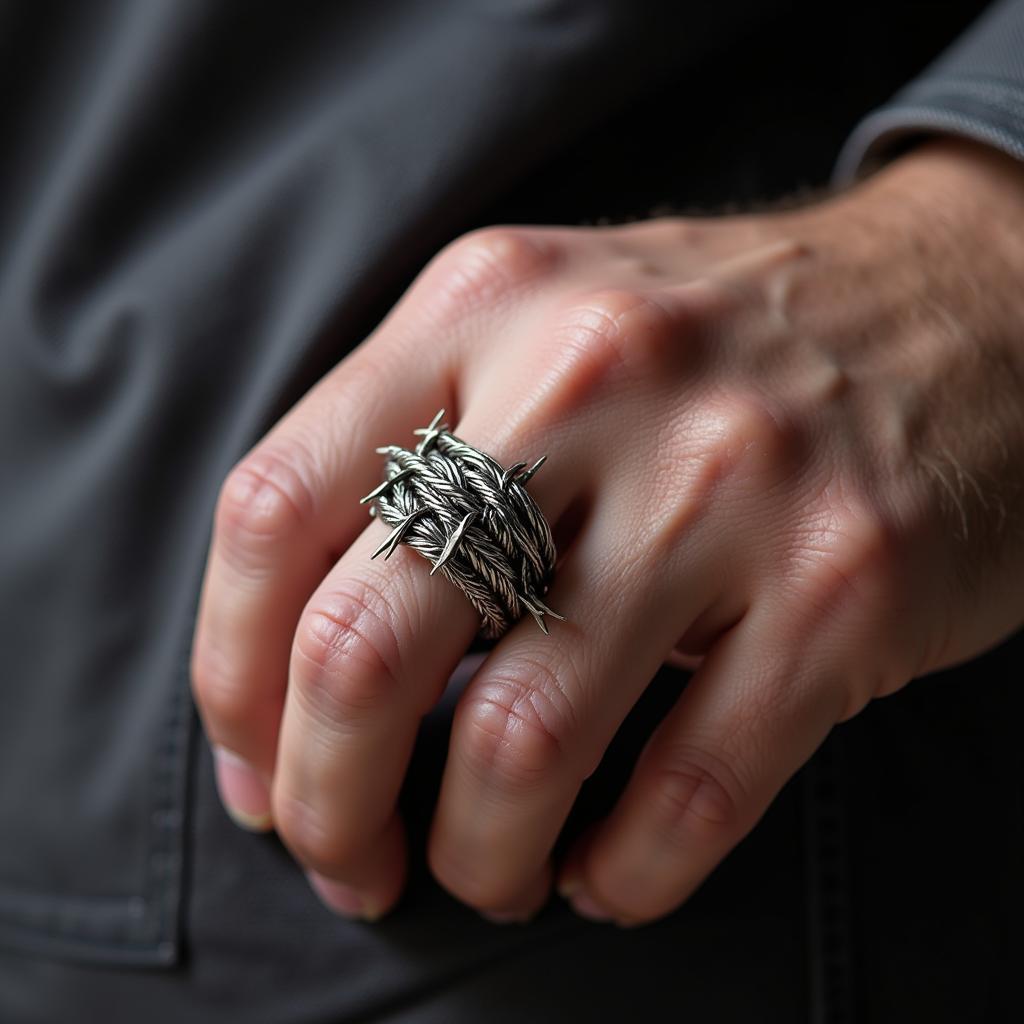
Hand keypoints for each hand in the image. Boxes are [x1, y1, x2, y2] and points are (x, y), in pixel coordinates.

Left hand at [190, 137, 1023, 924]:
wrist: (958, 300)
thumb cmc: (711, 343)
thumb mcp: (536, 328)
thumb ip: (408, 457)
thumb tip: (293, 673)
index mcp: (479, 310)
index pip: (272, 511)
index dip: (232, 676)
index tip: (257, 764)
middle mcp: (588, 380)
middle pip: (363, 644)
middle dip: (325, 800)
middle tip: (346, 853)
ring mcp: (723, 484)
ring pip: (519, 745)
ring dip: (476, 853)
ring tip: (487, 866)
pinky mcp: (841, 585)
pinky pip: (688, 791)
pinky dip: (623, 870)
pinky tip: (604, 867)